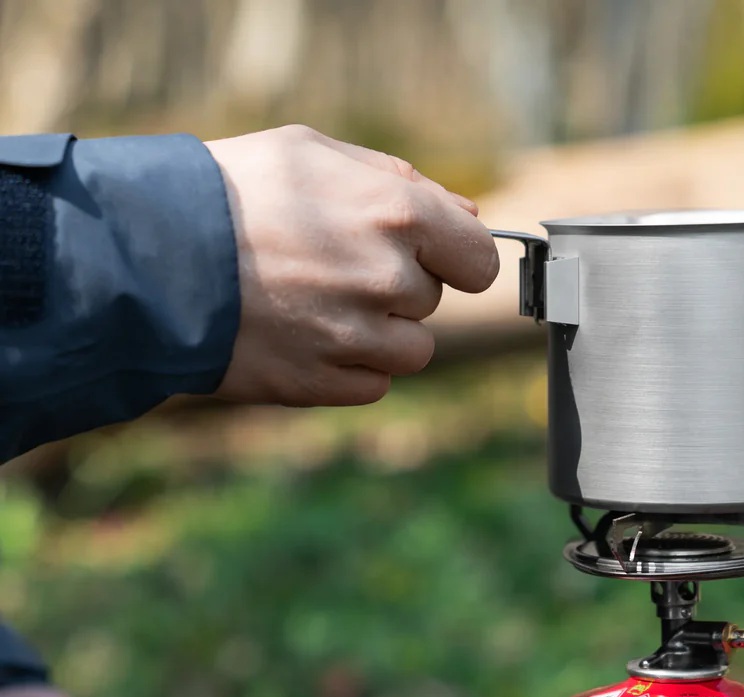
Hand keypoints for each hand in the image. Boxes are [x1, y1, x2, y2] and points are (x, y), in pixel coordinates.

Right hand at [205, 125, 499, 407]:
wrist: (153, 257)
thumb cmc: (234, 193)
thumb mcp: (314, 153)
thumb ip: (401, 180)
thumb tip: (468, 215)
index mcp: (396, 216)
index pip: (478, 260)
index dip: (458, 259)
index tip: (435, 258)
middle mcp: (387, 280)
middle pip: (431, 301)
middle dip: (397, 287)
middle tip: (334, 267)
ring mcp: (356, 338)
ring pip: (412, 351)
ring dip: (380, 333)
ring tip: (319, 304)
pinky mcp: (325, 384)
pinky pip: (374, 383)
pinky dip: (351, 366)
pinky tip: (306, 336)